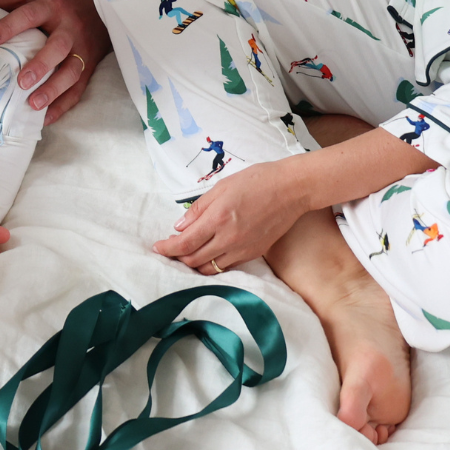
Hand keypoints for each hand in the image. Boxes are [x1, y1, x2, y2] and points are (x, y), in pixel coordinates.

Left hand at [0, 0, 109, 125]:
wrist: (104, 2)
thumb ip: (11, 0)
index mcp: (52, 5)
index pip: (29, 15)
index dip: (9, 27)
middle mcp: (70, 27)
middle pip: (58, 47)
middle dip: (40, 65)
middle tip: (21, 82)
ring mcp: (83, 48)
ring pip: (72, 71)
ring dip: (54, 89)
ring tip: (34, 104)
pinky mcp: (90, 64)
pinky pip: (79, 87)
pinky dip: (64, 104)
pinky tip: (47, 117)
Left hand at [152, 160, 310, 272]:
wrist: (291, 189)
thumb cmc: (257, 181)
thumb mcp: (222, 187)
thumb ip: (199, 208)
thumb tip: (180, 226)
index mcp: (218, 218)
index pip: (185, 243)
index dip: (168, 248)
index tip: (158, 247)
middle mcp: (228, 238)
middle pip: (194, 259)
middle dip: (177, 258)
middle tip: (170, 250)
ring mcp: (242, 249)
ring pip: (210, 268)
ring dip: (194, 264)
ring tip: (188, 254)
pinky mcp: (254, 253)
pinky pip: (227, 266)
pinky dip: (214, 264)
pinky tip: (209, 254)